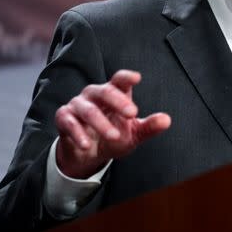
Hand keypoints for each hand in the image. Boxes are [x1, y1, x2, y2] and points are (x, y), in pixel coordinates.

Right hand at [54, 70, 170, 178]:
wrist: (89, 155)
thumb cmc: (114, 136)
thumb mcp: (134, 134)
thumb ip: (149, 126)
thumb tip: (167, 120)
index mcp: (114, 93)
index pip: (119, 80)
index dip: (126, 77)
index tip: (137, 78)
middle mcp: (95, 95)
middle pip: (104, 91)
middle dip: (118, 101)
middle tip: (132, 113)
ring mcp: (78, 105)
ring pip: (88, 110)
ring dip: (101, 123)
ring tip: (113, 136)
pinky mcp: (64, 118)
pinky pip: (69, 123)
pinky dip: (78, 134)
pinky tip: (87, 144)